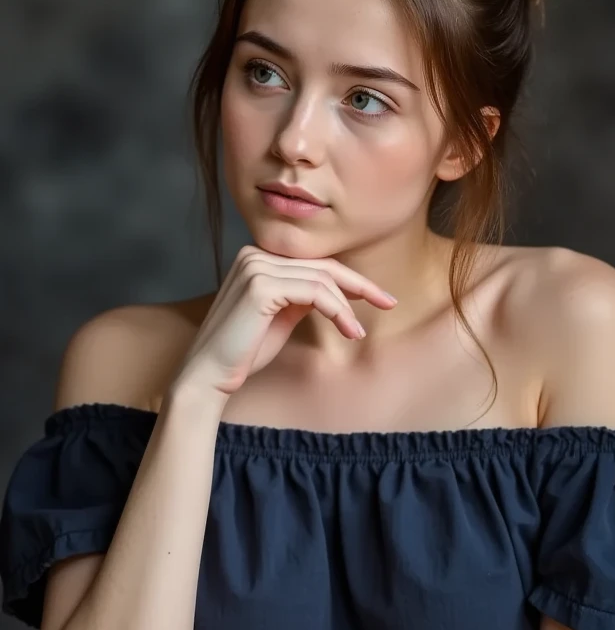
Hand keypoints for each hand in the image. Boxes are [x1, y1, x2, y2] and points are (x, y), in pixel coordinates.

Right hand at [170, 244, 397, 397]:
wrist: (209, 374)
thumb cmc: (244, 352)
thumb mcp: (281, 317)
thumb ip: (302, 297)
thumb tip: (333, 291)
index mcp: (257, 258)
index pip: (314, 263)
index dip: (349, 279)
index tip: (378, 297)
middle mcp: (254, 254)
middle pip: (322, 266)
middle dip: (360, 285)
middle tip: (389, 302)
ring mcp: (256, 266)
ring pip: (322, 280)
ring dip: (347, 307)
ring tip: (357, 333)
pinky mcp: (261, 285)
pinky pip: (314, 293)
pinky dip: (337, 311)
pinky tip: (349, 330)